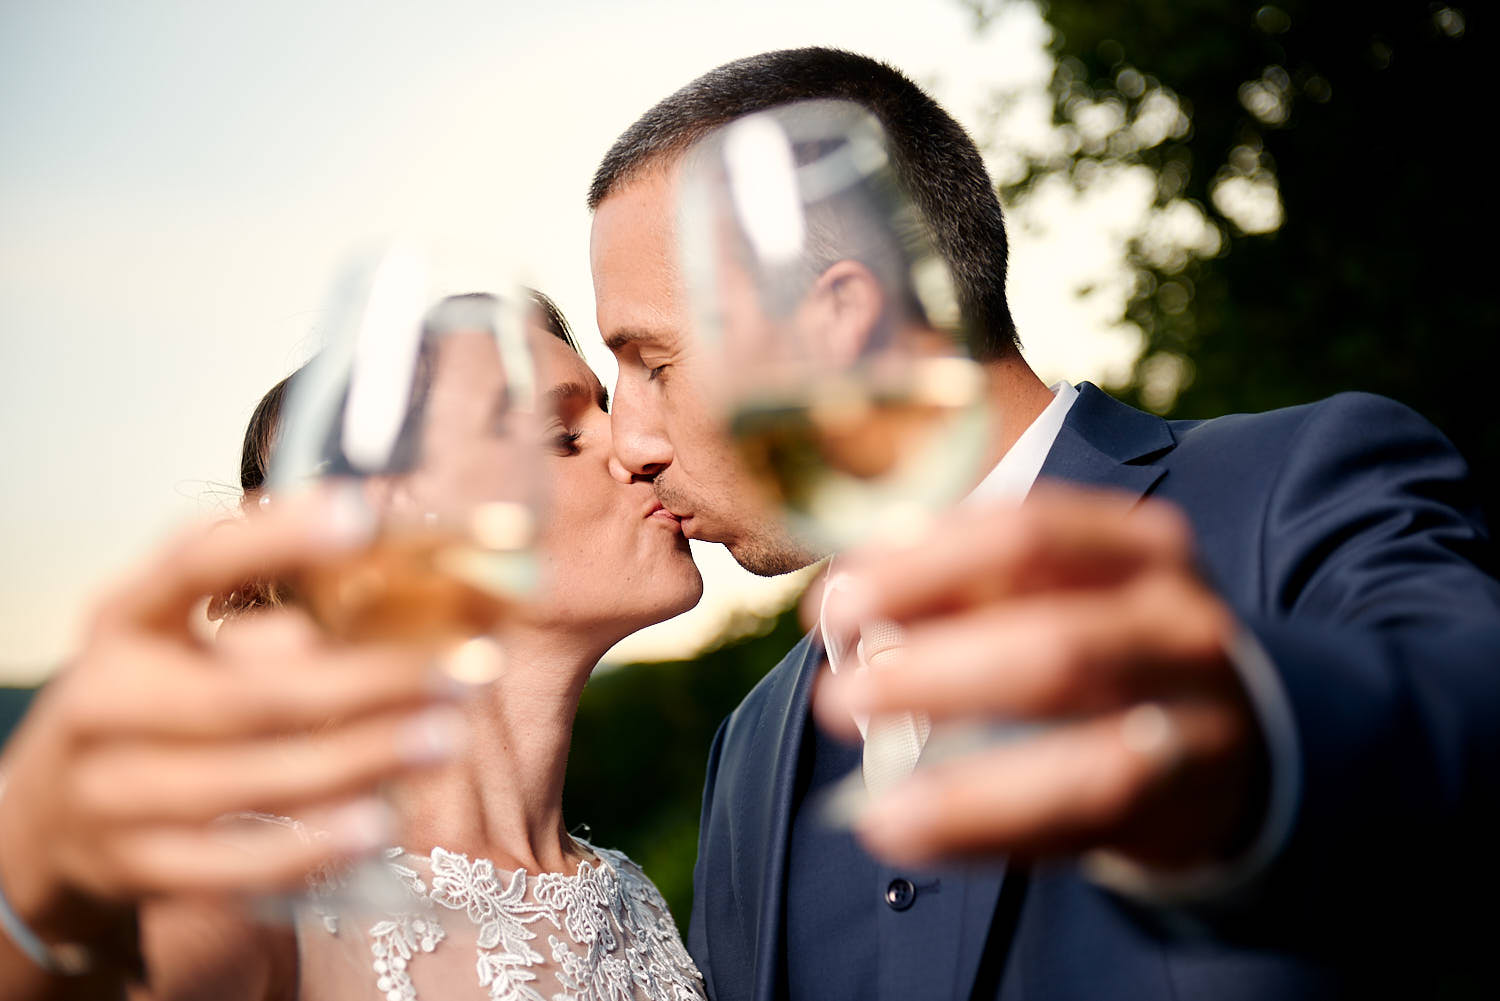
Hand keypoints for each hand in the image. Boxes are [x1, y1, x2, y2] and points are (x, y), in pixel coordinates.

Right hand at [0, 492, 461, 966]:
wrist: (48, 813)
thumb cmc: (154, 700)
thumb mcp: (181, 635)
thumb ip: (267, 607)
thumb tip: (395, 580)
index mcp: (126, 620)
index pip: (193, 564)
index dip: (272, 537)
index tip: (359, 516)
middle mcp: (109, 699)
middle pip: (249, 693)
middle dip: (369, 683)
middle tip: (462, 670)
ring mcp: (114, 791)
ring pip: (253, 777)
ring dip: (362, 759)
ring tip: (446, 738)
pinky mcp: (138, 866)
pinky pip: (235, 864)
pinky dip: (313, 845)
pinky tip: (381, 823)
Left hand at [812, 485, 1267, 874]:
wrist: (1236, 744)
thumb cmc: (1106, 653)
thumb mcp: (1060, 595)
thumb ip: (972, 588)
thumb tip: (847, 601)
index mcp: (1137, 546)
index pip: (1025, 536)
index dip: (919, 566)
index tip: (835, 599)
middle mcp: (1177, 620)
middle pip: (1052, 643)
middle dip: (932, 670)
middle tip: (838, 692)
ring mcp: (1193, 712)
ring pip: (1079, 755)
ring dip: (955, 766)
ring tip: (868, 774)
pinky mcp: (1180, 798)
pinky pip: (1074, 816)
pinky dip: (971, 822)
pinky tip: (894, 826)